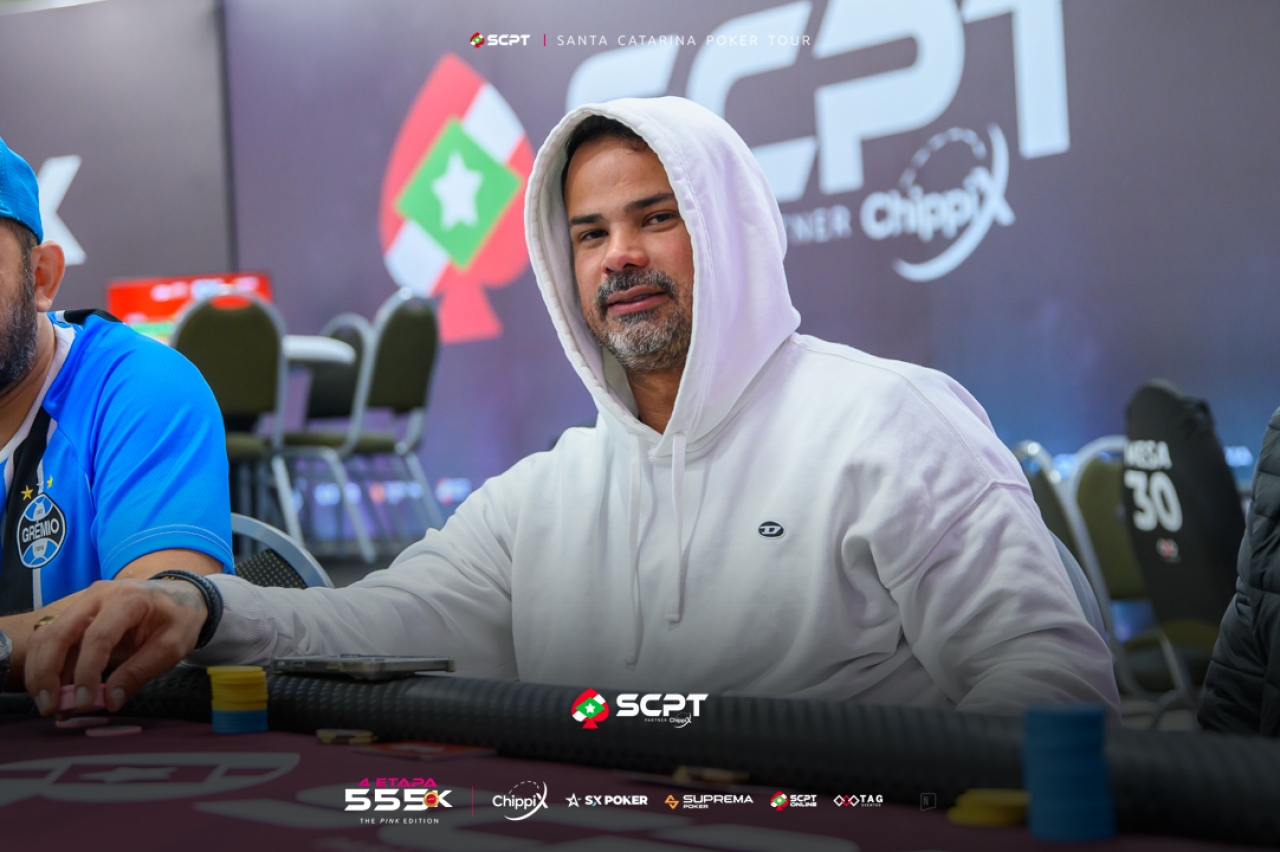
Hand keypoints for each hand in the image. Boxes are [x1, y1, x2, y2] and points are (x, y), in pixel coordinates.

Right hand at [24, 578, 206, 714]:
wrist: (180, 594)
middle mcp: (98, 596)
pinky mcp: (76, 616)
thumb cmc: (179, 618)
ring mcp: (83, 604)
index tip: (84, 702)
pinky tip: (52, 692)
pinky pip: (51, 640)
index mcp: (128, 600)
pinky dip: (46, 667)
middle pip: (60, 633)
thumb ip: (141, 672)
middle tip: (51, 708)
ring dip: (41, 673)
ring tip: (49, 705)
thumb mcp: (173, 646)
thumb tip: (110, 701)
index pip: (98, 637)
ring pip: (48, 637)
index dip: (87, 672)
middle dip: (47, 673)